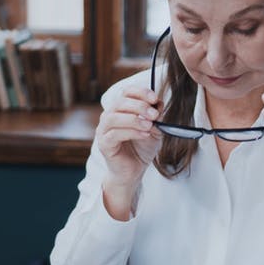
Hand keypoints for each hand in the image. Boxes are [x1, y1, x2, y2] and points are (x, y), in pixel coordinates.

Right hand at [97, 86, 161, 215]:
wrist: (134, 171)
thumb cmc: (141, 149)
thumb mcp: (154, 129)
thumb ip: (156, 116)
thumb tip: (159, 103)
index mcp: (120, 109)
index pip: (126, 92)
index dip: (140, 92)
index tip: (155, 98)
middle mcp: (109, 116)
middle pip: (120, 102)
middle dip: (139, 106)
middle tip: (154, 114)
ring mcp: (104, 130)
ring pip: (114, 117)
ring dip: (134, 119)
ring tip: (149, 125)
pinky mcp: (104, 144)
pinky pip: (115, 134)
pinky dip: (131, 132)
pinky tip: (144, 134)